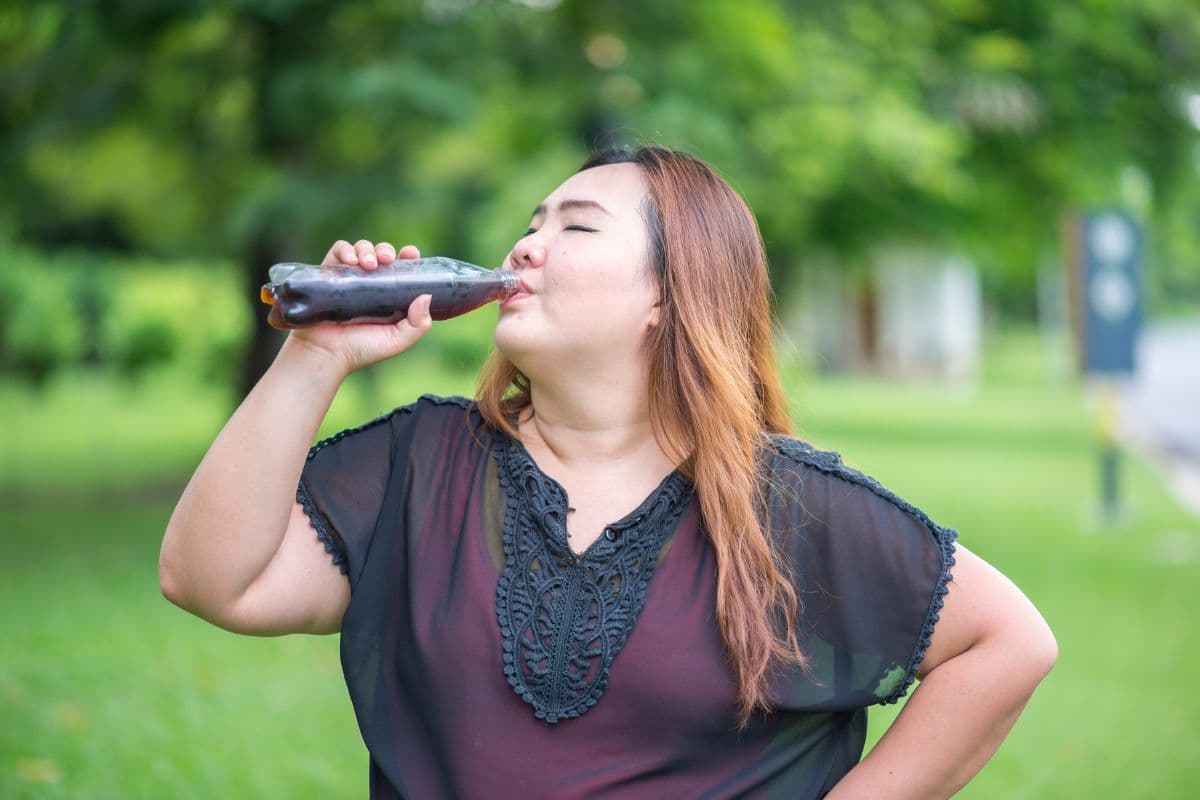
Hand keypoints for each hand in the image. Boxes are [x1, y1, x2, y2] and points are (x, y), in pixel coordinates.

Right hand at [282, 239, 432, 376]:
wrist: (327, 354)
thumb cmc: (362, 350)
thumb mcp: (398, 340)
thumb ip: (418, 324)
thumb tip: (426, 295)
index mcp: (389, 295)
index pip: (401, 268)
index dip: (408, 257)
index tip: (411, 253)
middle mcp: (370, 283)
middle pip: (381, 253)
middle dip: (385, 250)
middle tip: (386, 260)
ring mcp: (349, 277)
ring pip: (361, 248)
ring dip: (367, 249)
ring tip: (368, 264)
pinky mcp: (329, 273)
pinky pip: (338, 251)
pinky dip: (345, 250)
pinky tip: (351, 261)